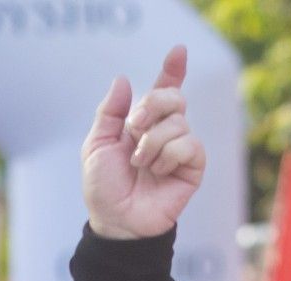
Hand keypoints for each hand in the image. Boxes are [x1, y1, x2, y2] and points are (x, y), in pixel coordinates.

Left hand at [82, 45, 205, 240]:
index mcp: (143, 124)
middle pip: (173, 97)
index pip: (163, 91)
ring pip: (178, 124)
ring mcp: (181, 150)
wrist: (116, 219)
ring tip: (141, 165)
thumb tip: (123, 79)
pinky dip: (168, 156)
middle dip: (151, 106)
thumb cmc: (104, 187)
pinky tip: (158, 172)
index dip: (173, 70)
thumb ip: (110, 112)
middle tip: (134, 130)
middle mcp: (165, 133)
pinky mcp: (193, 168)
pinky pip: (189, 146)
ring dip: (152, 144)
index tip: (179, 50)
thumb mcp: (97, 144)